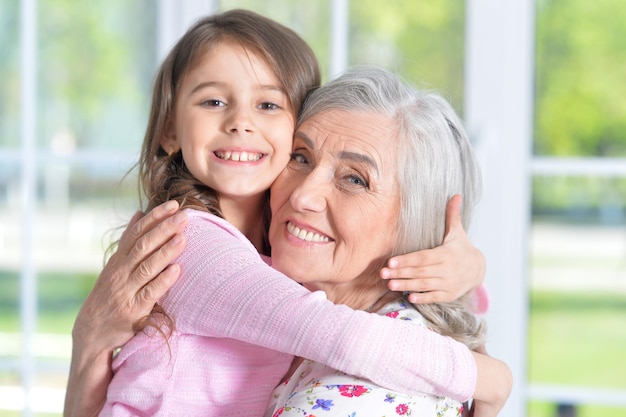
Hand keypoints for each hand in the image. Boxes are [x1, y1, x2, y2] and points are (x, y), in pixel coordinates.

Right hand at [72, 200, 187, 351]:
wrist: (91, 331)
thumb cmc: (110, 294)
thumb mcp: (115, 266)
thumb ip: (128, 241)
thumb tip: (139, 213)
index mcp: (118, 260)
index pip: (137, 232)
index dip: (155, 217)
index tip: (173, 205)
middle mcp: (120, 272)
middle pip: (143, 246)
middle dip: (164, 229)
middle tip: (184, 216)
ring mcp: (126, 291)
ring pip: (147, 267)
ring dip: (165, 252)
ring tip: (183, 238)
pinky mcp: (133, 311)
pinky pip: (150, 293)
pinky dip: (163, 281)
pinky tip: (177, 269)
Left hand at [380, 195, 484, 303]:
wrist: (479, 269)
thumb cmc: (461, 248)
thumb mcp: (457, 232)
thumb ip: (452, 215)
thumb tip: (455, 195)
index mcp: (446, 254)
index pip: (423, 257)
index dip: (407, 260)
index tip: (391, 261)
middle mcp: (447, 269)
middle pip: (421, 272)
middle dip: (401, 273)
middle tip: (383, 273)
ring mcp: (449, 284)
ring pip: (425, 285)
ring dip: (407, 285)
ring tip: (390, 284)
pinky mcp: (449, 295)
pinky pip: (434, 297)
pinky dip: (423, 298)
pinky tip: (408, 297)